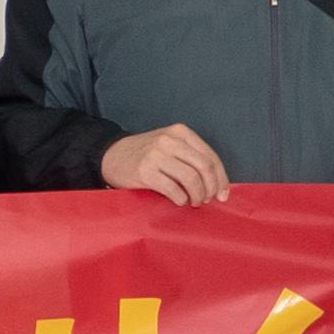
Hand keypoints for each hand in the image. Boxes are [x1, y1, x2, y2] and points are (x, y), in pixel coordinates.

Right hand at [103, 123, 233, 208]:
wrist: (110, 156)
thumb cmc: (144, 155)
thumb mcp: (169, 145)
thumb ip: (190, 156)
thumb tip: (216, 183)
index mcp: (180, 132)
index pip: (210, 156)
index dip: (221, 178)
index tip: (223, 194)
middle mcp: (169, 140)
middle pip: (204, 167)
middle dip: (211, 188)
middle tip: (208, 200)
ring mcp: (156, 155)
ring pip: (191, 178)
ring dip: (197, 195)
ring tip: (193, 202)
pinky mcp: (145, 171)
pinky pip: (173, 189)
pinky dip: (181, 199)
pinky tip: (179, 200)